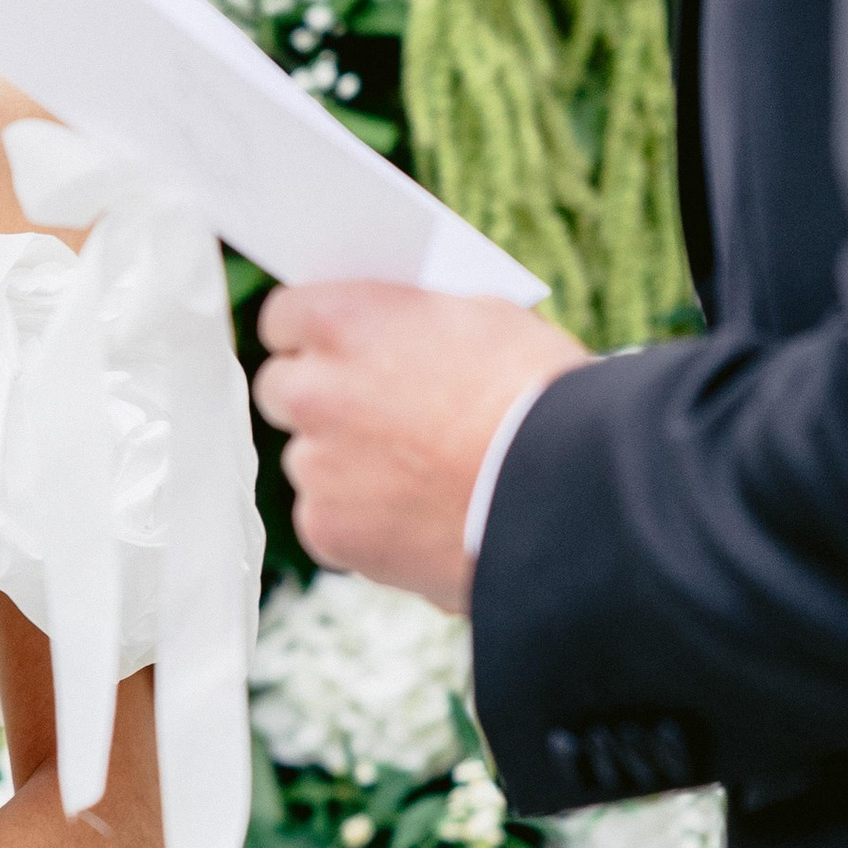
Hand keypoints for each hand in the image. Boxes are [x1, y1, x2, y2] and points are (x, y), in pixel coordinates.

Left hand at [251, 284, 587, 610]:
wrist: (564, 490)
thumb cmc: (538, 393)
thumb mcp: (481, 317)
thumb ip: (412, 322)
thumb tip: (391, 330)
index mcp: (341, 321)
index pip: (283, 318)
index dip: (311, 335)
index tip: (329, 349)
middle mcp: (312, 390)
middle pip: (283, 390)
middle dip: (319, 399)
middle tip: (370, 414)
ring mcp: (315, 465)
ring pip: (309, 460)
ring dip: (343, 465)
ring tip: (414, 476)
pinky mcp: (327, 530)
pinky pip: (328, 520)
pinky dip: (362, 522)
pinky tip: (417, 519)